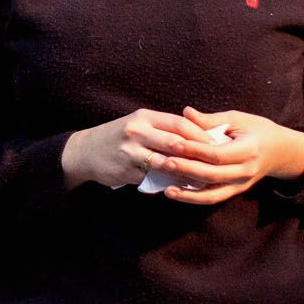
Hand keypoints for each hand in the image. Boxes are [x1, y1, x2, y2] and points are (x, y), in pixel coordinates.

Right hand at [61, 108, 219, 189]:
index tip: (218, 145)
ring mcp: (130, 152)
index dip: (201, 135)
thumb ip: (164, 128)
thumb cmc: (119, 136)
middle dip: (199, 155)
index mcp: (144, 117)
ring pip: (168, 164)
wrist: (85, 151)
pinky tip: (183, 187)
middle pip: (176, 143)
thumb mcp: (139, 124)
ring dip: (188, 173)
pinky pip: (155, 179)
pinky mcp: (127, 171)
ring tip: (206, 179)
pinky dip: (171, 184)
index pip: (180, 123)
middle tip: (217, 164)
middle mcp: (137, 131)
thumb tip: (199, 136)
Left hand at [154, 106, 303, 204]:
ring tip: (167, 189)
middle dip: (187, 170)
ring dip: (189, 193)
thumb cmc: (257, 129)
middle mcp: (246, 171)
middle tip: (164, 163)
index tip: (174, 143)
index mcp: (249, 150)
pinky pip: (214, 198)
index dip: (196, 150)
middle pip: (213, 175)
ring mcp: (241, 184)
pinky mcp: (235, 191)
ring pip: (213, 194)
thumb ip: (211, 119)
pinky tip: (175, 194)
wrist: (281, 152)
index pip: (218, 154)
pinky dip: (194, 198)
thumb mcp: (238, 118)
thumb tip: (186, 112)